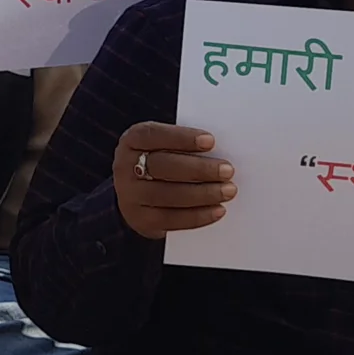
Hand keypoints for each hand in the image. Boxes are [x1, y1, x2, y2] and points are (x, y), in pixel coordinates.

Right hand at [112, 123, 235, 240]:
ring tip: (228, 191)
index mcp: (131, 141)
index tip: (211, 141)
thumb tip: (219, 152)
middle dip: (198, 168)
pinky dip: (197, 215)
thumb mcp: (164, 147)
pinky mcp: (140, 219)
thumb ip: (185, 146)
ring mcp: (129, 195)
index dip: (181, 138)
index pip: (152, 135)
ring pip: (166, 195)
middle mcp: (124, 167)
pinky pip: (170, 219)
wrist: (138, 196)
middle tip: (227, 170)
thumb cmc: (162, 163)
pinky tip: (218, 210)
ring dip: (202, 193)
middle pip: (161, 166)